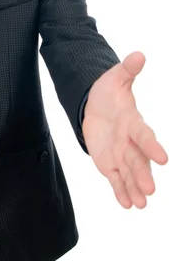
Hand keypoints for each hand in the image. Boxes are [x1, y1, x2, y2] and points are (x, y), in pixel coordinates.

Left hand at [82, 51, 167, 208]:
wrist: (96, 105)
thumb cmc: (109, 92)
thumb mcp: (115, 78)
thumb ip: (127, 70)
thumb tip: (139, 54)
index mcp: (133, 122)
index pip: (144, 135)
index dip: (152, 147)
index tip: (164, 159)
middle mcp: (129, 142)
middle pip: (138, 160)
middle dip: (143, 175)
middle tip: (150, 191)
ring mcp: (120, 154)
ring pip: (129, 173)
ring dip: (134, 188)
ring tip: (141, 205)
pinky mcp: (109, 163)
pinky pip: (116, 179)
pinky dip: (121, 191)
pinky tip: (127, 205)